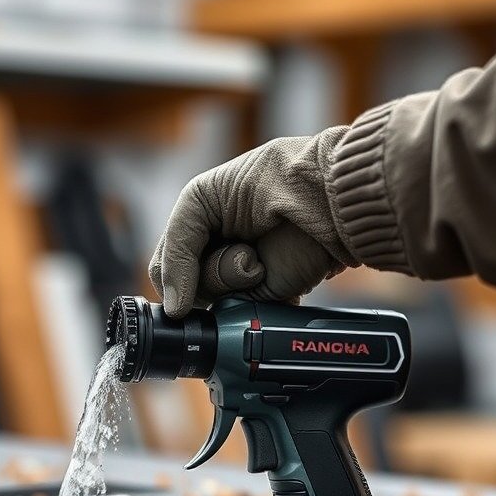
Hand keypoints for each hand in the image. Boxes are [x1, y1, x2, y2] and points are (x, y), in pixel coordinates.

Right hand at [149, 127, 357, 317]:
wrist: (331, 201)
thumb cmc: (271, 180)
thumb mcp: (202, 198)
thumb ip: (176, 247)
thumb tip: (174, 308)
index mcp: (201, 222)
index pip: (164, 262)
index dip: (172, 274)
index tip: (185, 283)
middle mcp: (220, 250)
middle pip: (186, 287)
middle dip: (209, 271)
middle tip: (237, 250)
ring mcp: (243, 276)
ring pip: (213, 302)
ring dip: (233, 279)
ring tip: (258, 258)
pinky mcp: (268, 295)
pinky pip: (244, 316)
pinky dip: (253, 302)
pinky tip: (267, 276)